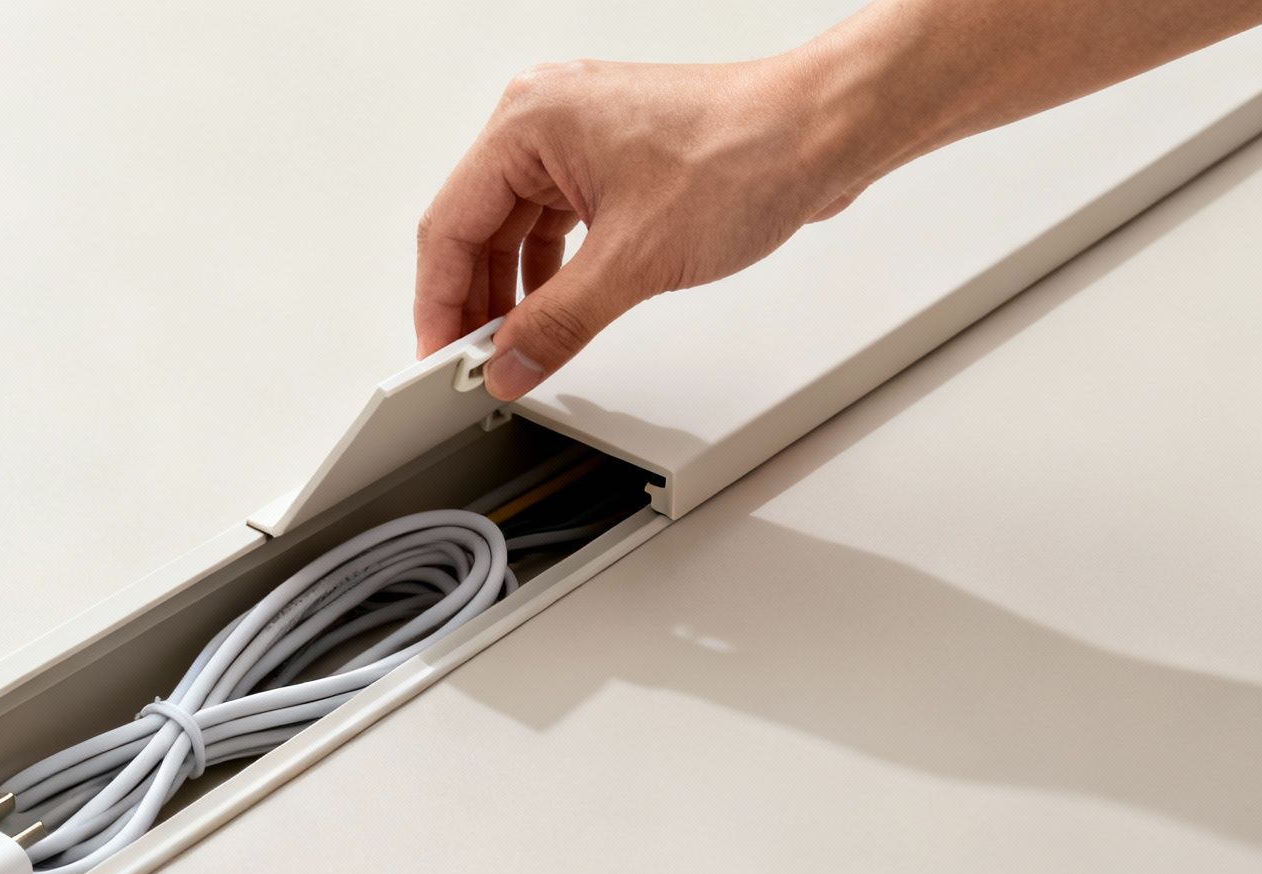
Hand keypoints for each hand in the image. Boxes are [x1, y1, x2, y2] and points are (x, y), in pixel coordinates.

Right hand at [415, 56, 860, 399]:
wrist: (822, 132)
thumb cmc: (745, 153)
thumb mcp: (634, 260)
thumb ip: (557, 323)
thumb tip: (510, 365)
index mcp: (529, 121)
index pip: (450, 226)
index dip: (439, 303)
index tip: (440, 358)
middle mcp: (545, 118)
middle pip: (476, 228)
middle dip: (475, 303)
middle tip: (476, 366)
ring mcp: (579, 137)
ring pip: (515, 229)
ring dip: (513, 292)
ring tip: (515, 350)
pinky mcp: (611, 158)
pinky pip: (555, 223)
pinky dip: (550, 273)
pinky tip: (554, 312)